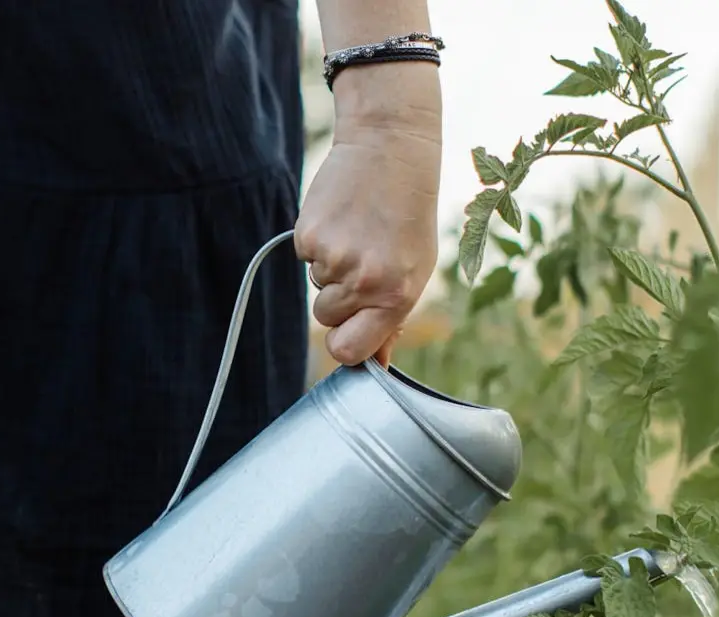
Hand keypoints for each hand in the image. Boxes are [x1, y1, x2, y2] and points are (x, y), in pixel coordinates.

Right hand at [295, 63, 441, 366]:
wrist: (390, 150)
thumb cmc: (407, 215)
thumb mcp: (414, 269)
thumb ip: (391, 319)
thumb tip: (376, 363)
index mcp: (396, 297)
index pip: (348, 350)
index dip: (343, 344)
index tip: (347, 330)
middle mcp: (364, 282)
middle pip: (326, 318)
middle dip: (337, 298)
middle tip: (361, 261)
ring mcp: (334, 259)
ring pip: (315, 286)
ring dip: (329, 267)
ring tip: (356, 233)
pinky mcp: (308, 235)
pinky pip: (304, 257)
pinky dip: (317, 242)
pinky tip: (341, 218)